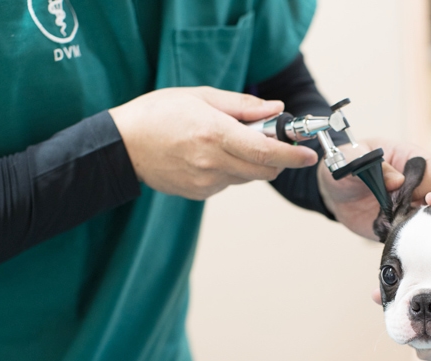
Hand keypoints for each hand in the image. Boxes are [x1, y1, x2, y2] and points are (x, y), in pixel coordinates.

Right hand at [109, 87, 317, 199]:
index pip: (265, 152)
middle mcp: (212, 162)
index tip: (308, 154)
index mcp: (214, 134)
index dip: (292, 155)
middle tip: (268, 138)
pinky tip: (207, 155)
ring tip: (224, 141)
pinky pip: (228, 183)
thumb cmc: (158, 114)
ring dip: (250, 163)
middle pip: (264, 171)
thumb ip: (242, 106)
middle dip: (276, 158)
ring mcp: (205, 182)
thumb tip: (276, 110)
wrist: (123, 146)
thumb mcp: (200, 96)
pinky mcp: (199, 194)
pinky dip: (230, 170)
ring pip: (247, 177)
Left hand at [319, 139, 430, 238]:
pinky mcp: (406, 226)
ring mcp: (414, 206)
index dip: (427, 182)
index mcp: (410, 159)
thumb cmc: (345, 164)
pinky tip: (402, 240)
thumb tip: (397, 181)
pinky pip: (421, 236)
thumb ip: (371, 163)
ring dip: (427, 226)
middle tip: (410, 213)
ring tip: (405, 227)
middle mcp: (418, 184)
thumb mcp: (352, 157)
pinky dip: (415, 240)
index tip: (406, 191)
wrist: (334, 192)